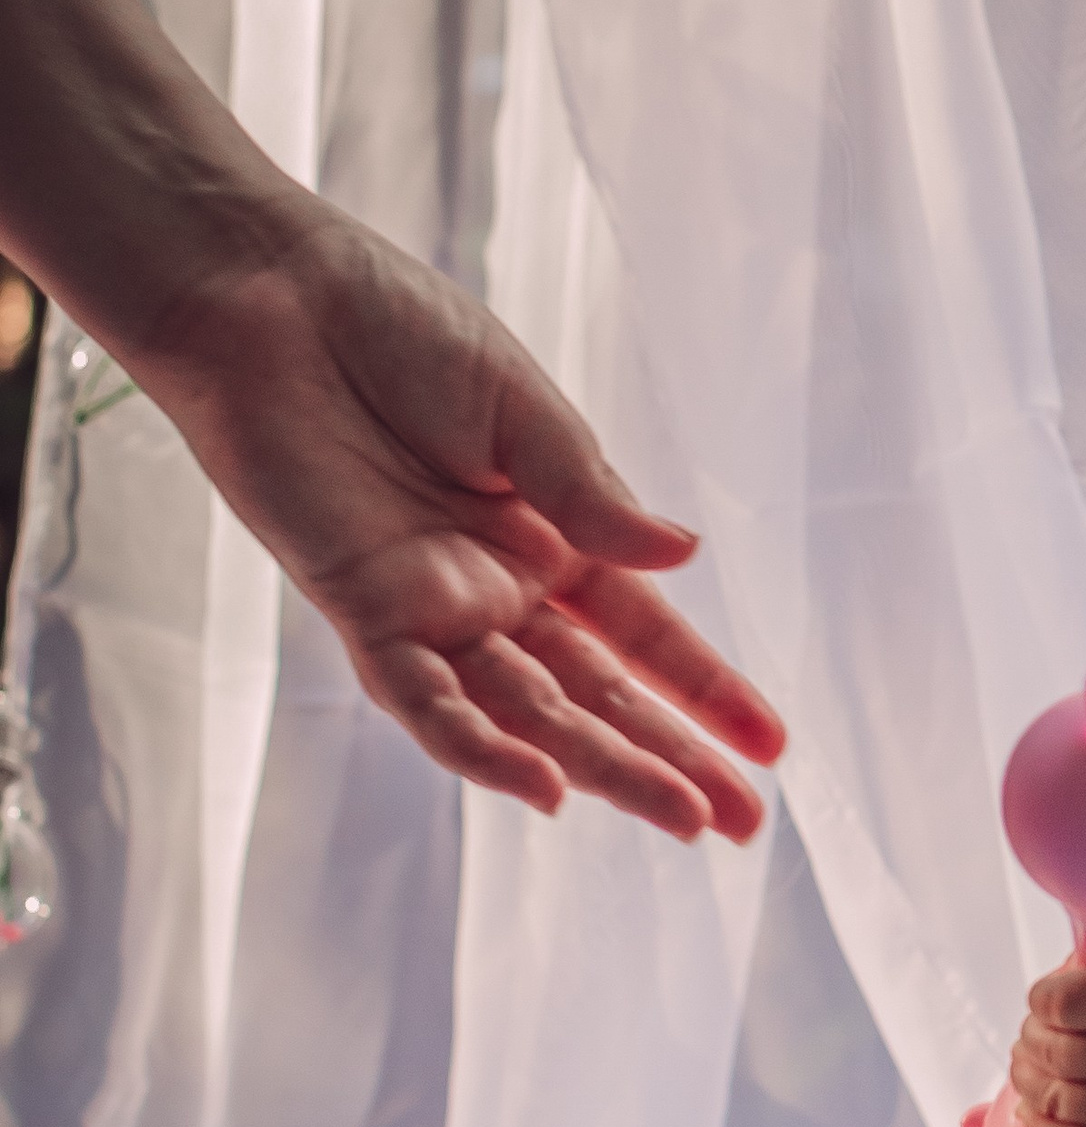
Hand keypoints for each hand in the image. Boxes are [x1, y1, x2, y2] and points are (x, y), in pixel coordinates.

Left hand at [140, 210, 786, 840]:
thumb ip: (593, 497)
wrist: (274, 302)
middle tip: (743, 824)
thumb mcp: (523, 409)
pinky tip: (546, 791)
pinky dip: (482, 748)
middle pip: (599, 696)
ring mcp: (436, 608)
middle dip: (673, 758)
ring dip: (605, 767)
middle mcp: (500, 588)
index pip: (644, 635)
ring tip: (682, 817)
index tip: (771, 746)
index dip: (707, 690)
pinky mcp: (365, 610)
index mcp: (551, 536)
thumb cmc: (394, 332)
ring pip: (530, 714)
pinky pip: (426, 700)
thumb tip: (687, 556)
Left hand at [1009, 924, 1085, 1126]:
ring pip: (1056, 1101)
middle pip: (1053, 1052)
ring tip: (1032, 1063)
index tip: (1050, 997)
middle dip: (1031, 1037)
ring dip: (1028, 1080)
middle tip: (1038, 1029)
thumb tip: (1049, 976)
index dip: (1042, 997)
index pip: (1060, 1002)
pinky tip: (1033, 1110)